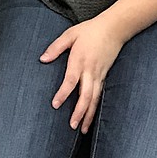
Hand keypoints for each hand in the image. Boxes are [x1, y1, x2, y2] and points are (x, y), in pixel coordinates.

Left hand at [41, 15, 127, 131]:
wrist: (114, 28)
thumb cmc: (90, 30)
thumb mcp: (70, 34)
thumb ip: (56, 47)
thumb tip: (42, 59)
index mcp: (80, 60)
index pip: (71, 80)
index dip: (63, 93)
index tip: (55, 104)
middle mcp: (90, 70)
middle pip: (85, 95)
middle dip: (79, 112)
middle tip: (72, 126)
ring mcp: (99, 75)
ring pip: (94, 99)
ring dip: (88, 115)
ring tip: (82, 129)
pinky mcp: (104, 76)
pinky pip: (99, 95)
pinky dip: (95, 108)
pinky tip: (91, 117)